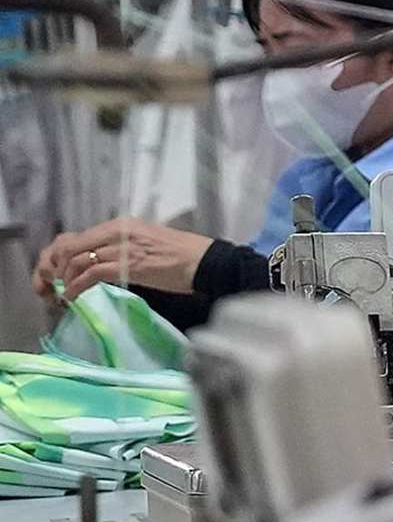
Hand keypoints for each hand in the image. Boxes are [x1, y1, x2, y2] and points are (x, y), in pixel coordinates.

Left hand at [37, 219, 212, 301]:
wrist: (206, 262)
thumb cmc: (182, 255)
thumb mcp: (145, 243)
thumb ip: (121, 247)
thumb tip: (99, 261)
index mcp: (121, 224)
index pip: (78, 237)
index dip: (61, 256)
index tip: (60, 273)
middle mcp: (118, 231)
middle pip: (71, 246)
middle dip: (57, 268)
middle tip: (57, 285)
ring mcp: (123, 247)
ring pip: (78, 260)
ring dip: (66, 280)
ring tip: (65, 293)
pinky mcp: (128, 264)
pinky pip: (91, 274)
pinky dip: (77, 286)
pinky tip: (74, 296)